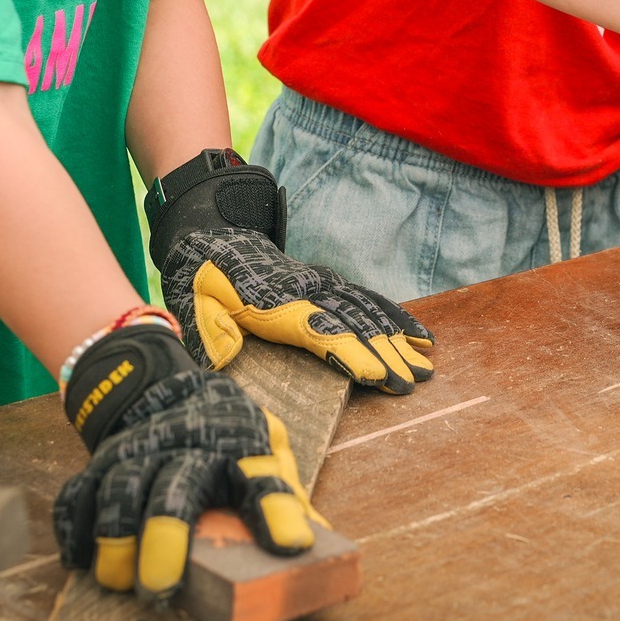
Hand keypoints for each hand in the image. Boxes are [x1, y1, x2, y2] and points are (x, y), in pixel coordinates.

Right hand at [54, 325, 319, 596]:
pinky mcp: (101, 462)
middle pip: (177, 488)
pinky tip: (80, 559)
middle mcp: (188, 447)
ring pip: (121, 488)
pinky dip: (74, 527)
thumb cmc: (227, 434)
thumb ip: (288, 495)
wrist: (166, 389)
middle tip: (160, 585)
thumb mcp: (266, 449)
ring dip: (115, 536)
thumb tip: (317, 547)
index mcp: (241, 447)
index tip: (292, 546)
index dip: (278, 513)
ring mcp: (139, 452)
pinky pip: (79, 493)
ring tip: (117, 578)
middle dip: (166, 535)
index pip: (264, 479)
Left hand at [148, 151, 433, 392]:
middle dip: (385, 355)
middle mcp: (308, 290)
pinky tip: (421, 337)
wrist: (216, 237)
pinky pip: (369, 300)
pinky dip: (397, 317)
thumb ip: (210, 332)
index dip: (347, 352)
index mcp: (274, 303)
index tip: (374, 374)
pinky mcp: (331, 283)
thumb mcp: (194, 306)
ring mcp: (323, 284)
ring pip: (367, 313)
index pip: (317, 331)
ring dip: (397, 340)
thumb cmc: (204, 281)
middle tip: (412, 383)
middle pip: (352, 324)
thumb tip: (226, 355)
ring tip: (425, 368)